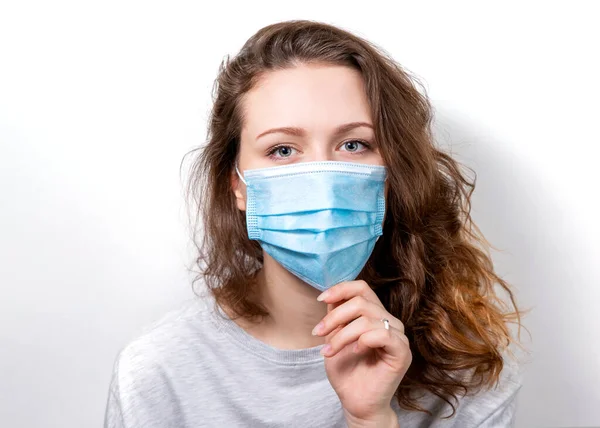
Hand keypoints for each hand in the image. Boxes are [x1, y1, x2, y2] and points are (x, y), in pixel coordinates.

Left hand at [312, 280, 410, 426]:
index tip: (321, 299)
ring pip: (367, 319)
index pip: (362, 288)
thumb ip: (336, 315)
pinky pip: (382, 334)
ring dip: (341, 334)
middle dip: (335, 316)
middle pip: (361, 301)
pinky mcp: (402, 352)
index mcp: (376, 315)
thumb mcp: (334, 337)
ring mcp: (398, 336)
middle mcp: (390, 322)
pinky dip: (362, 340)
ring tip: (329, 350)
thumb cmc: (347, 371)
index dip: (341, 289)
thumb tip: (331, 293)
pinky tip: (354, 351)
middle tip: (318, 333)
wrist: (355, 402)